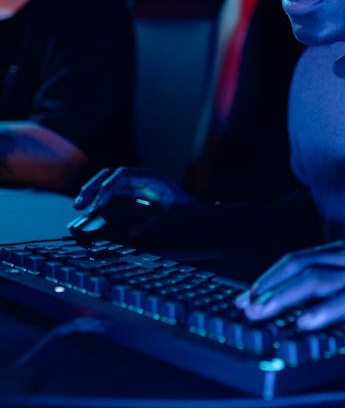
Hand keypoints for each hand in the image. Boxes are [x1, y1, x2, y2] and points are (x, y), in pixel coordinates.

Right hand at [74, 166, 200, 213]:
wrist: (201, 215)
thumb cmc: (189, 215)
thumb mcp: (172, 219)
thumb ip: (152, 224)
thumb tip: (131, 232)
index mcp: (153, 178)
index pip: (122, 175)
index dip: (106, 188)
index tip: (97, 204)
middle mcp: (144, 178)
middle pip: (111, 175)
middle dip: (93, 187)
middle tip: (79, 204)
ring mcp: (140, 184)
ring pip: (110, 182)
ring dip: (94, 191)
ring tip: (81, 206)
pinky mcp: (137, 194)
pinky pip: (116, 192)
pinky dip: (103, 198)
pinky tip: (94, 209)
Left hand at [235, 241, 344, 335]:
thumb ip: (338, 287)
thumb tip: (303, 304)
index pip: (298, 259)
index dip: (269, 277)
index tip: (248, 295)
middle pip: (299, 266)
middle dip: (268, 286)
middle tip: (246, 305)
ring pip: (316, 280)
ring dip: (284, 297)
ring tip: (263, 312)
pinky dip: (322, 311)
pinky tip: (305, 322)